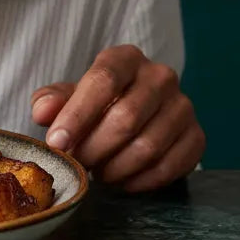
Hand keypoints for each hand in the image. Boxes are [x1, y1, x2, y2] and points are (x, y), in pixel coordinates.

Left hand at [31, 45, 204, 191]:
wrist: (134, 113)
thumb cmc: (95, 102)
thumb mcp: (68, 95)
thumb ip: (52, 100)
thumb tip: (43, 113)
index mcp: (125, 57)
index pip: (102, 80)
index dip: (77, 114)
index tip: (57, 142)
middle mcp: (160, 76)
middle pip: (126, 117)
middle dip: (94, 147)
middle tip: (77, 163)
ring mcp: (182, 106)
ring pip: (148, 146)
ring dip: (115, 167)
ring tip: (97, 172)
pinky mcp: (196, 136)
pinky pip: (170, 166)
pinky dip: (141, 180)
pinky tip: (122, 181)